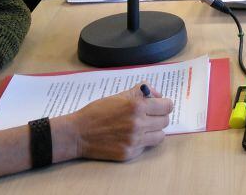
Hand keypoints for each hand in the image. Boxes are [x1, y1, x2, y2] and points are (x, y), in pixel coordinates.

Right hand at [55, 85, 172, 161]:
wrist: (78, 133)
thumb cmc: (98, 111)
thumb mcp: (119, 95)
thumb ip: (141, 91)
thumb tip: (157, 95)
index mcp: (137, 106)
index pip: (167, 106)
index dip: (164, 104)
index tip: (160, 105)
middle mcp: (138, 124)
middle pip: (165, 121)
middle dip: (159, 116)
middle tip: (150, 116)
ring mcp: (134, 141)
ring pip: (160, 136)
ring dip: (154, 130)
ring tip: (143, 127)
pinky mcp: (129, 153)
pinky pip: (146, 146)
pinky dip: (142, 141)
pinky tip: (131, 136)